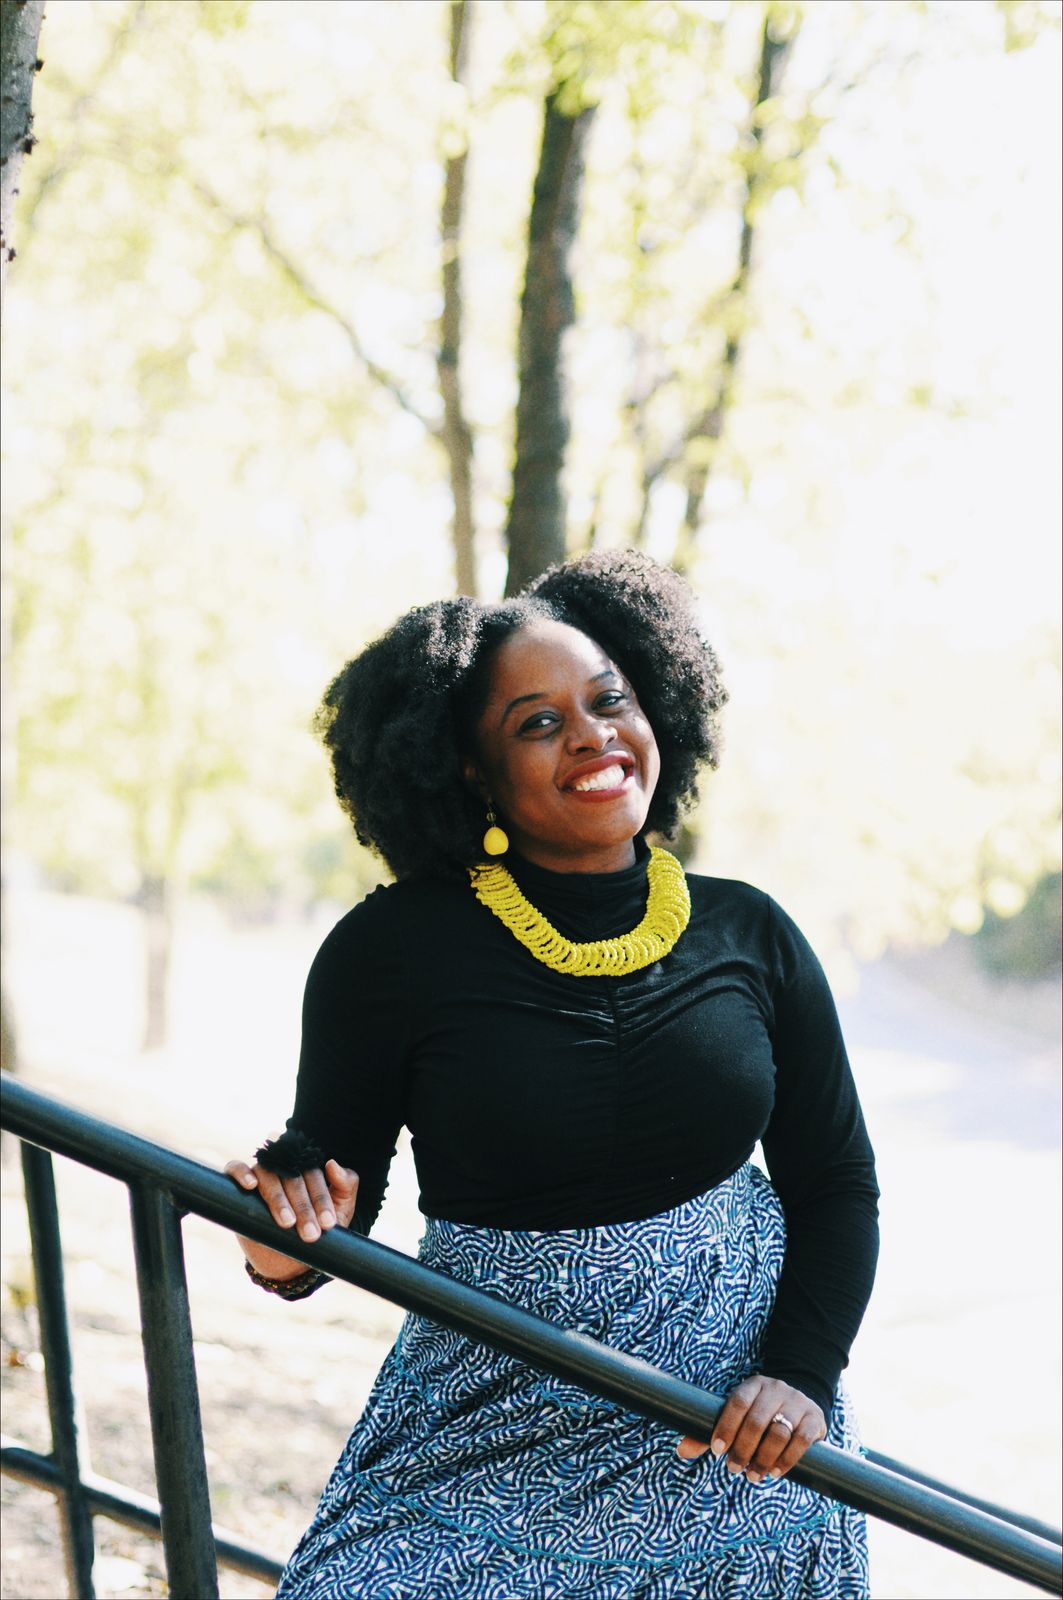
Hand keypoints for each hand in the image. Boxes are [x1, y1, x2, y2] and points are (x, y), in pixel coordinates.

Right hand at [224, 1155, 358, 1279]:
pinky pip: (235, 1168)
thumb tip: (332, 1163)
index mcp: (308, 1169)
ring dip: (278, 1199)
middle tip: (310, 1234)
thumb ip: (346, 1186)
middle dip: (303, 1207)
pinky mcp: (238, 1186)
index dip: (322, 1199)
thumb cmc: (318, 1229)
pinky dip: (241, 1173)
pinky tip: (251, 1185)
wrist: (290, 1262)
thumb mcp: (339, 1211)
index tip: (328, 1224)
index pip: (314, 1175)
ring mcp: (261, 1175)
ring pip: (267, 1175)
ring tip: (288, 1223)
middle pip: (292, 1177)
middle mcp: (284, 1168)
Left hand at [676, 1374, 825, 1482]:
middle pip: (757, 1420)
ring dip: (763, 1459)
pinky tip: (775, 1472)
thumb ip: (710, 1433)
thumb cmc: (758, 1414)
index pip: (737, 1402)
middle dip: (743, 1449)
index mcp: (753, 1384)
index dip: (726, 1426)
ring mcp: (797, 1402)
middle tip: (733, 1469)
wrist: (800, 1402)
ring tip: (753, 1475)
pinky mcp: (814, 1418)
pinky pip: (801, 1441)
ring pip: (779, 1432)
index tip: (717, 1450)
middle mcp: (776, 1389)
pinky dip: (786, 1460)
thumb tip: (681, 1451)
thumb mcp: (737, 1416)